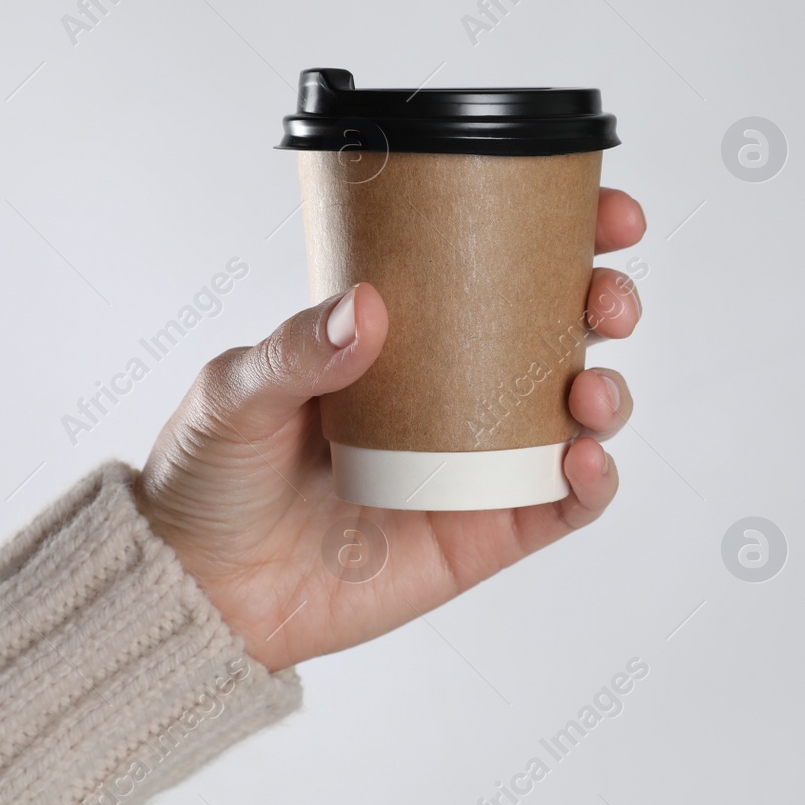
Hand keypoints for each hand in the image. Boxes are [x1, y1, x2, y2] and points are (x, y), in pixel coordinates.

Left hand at [135, 189, 644, 670]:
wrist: (198, 592)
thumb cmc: (208, 477)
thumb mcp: (234, 393)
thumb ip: (296, 352)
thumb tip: (367, 306)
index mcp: (404, 339)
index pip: (496, 269)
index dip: (566, 235)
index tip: (603, 212)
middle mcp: (454, 393)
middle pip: (559, 333)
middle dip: (604, 304)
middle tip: (604, 300)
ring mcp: (475, 464)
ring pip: (576, 417)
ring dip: (606, 394)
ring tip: (588, 391)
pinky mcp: (483, 534)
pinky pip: (561, 506)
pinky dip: (592, 482)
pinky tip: (583, 461)